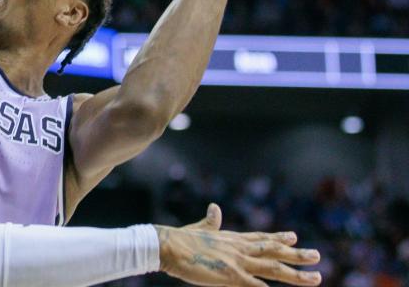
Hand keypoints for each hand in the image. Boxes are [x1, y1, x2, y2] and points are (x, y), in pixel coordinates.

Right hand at [157, 204, 321, 286]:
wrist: (169, 245)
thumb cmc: (180, 238)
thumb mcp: (200, 228)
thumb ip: (211, 222)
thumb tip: (214, 208)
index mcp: (232, 238)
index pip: (261, 238)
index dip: (279, 237)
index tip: (294, 237)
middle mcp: (240, 248)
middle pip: (275, 251)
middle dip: (297, 255)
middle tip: (317, 256)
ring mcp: (238, 262)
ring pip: (274, 268)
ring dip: (296, 274)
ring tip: (316, 278)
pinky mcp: (232, 276)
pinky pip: (257, 286)